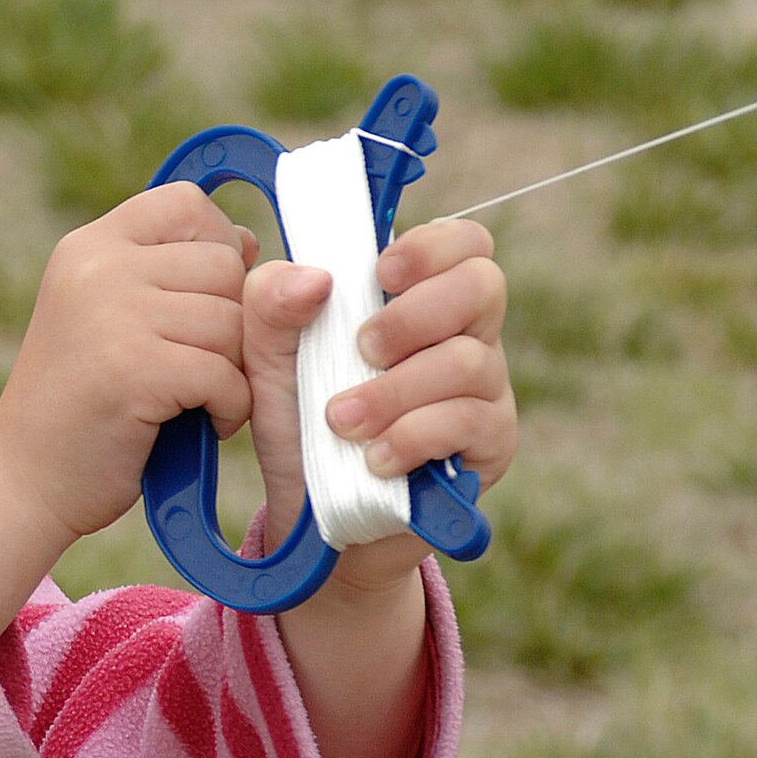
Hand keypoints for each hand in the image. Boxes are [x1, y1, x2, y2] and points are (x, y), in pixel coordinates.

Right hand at [0, 181, 258, 545]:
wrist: (24, 482)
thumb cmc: (83, 406)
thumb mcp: (111, 314)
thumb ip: (169, 274)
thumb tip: (253, 243)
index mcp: (89, 246)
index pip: (187, 205)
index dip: (217, 249)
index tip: (200, 304)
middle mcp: (96, 267)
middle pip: (223, 266)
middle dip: (230, 324)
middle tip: (196, 368)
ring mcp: (111, 314)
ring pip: (232, 323)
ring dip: (233, 371)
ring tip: (193, 400)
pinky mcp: (133, 369)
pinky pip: (227, 375)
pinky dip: (229, 409)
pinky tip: (198, 424)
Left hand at [245, 217, 516, 592]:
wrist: (309, 514)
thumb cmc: (297, 422)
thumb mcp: (264, 359)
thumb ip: (270, 303)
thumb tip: (316, 278)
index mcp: (416, 297)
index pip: (462, 242)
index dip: (431, 246)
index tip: (379, 274)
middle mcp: (463, 334)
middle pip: (482, 285)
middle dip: (413, 316)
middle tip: (360, 350)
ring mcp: (484, 388)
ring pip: (469, 361)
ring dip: (395, 390)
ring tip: (341, 422)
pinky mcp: (492, 444)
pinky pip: (470, 421)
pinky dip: (414, 436)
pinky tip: (376, 460)